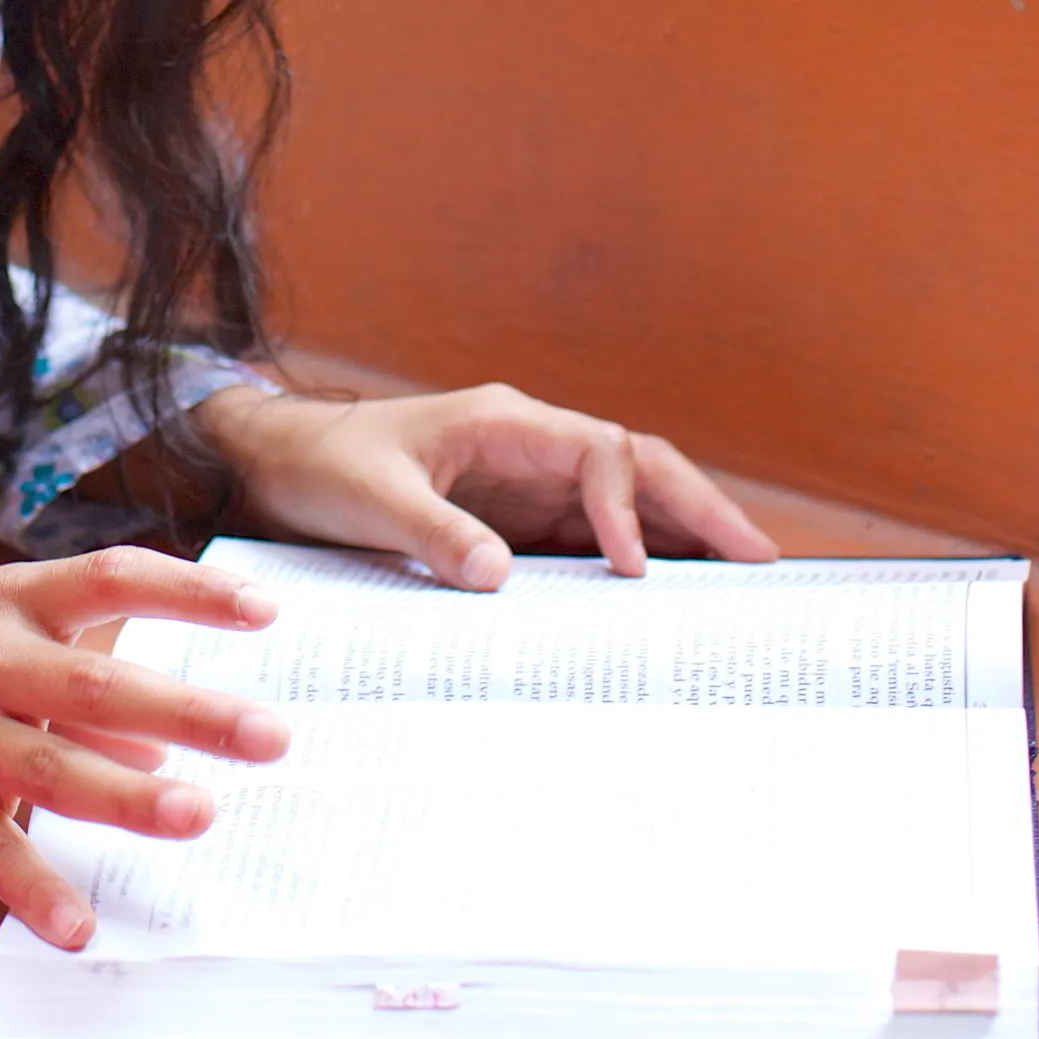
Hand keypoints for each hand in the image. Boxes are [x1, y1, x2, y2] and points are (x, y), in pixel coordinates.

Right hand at [0, 549, 287, 950]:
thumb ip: (65, 679)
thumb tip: (157, 734)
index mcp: (0, 601)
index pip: (111, 579)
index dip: (191, 594)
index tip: (264, 613)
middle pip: (101, 681)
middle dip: (193, 712)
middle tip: (272, 736)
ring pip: (51, 768)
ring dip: (130, 798)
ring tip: (200, 818)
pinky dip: (34, 892)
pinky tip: (79, 929)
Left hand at [195, 382, 779, 590]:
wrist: (276, 468)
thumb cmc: (323, 467)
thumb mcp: (372, 497)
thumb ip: (435, 532)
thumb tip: (501, 577)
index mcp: (506, 426)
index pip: (599, 453)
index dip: (626, 508)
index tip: (631, 571)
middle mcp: (532, 451)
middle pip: (639, 471)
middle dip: (700, 510)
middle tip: (761, 560)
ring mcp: (529, 491)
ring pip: (627, 509)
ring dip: (679, 544)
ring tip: (741, 590)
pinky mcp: (516, 528)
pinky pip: (587, 549)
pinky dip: (631, 573)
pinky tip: (664, 612)